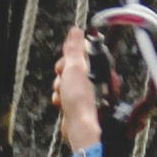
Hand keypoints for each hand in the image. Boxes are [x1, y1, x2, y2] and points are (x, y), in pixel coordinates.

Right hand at [51, 27, 103, 154]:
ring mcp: (86, 93)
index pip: (79, 54)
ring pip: (65, 82)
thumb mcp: (75, 67)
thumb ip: (75, 48)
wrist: (78, 126)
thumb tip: (76, 29)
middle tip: (62, 79)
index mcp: (96, 68)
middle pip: (70, 68)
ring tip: (62, 95)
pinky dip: (60, 98)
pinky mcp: (78, 104)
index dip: (67, 58)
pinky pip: (65, 95)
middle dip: (62, 74)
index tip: (64, 63)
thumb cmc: (79, 98)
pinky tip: (61, 104)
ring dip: (59, 87)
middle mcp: (93, 80)